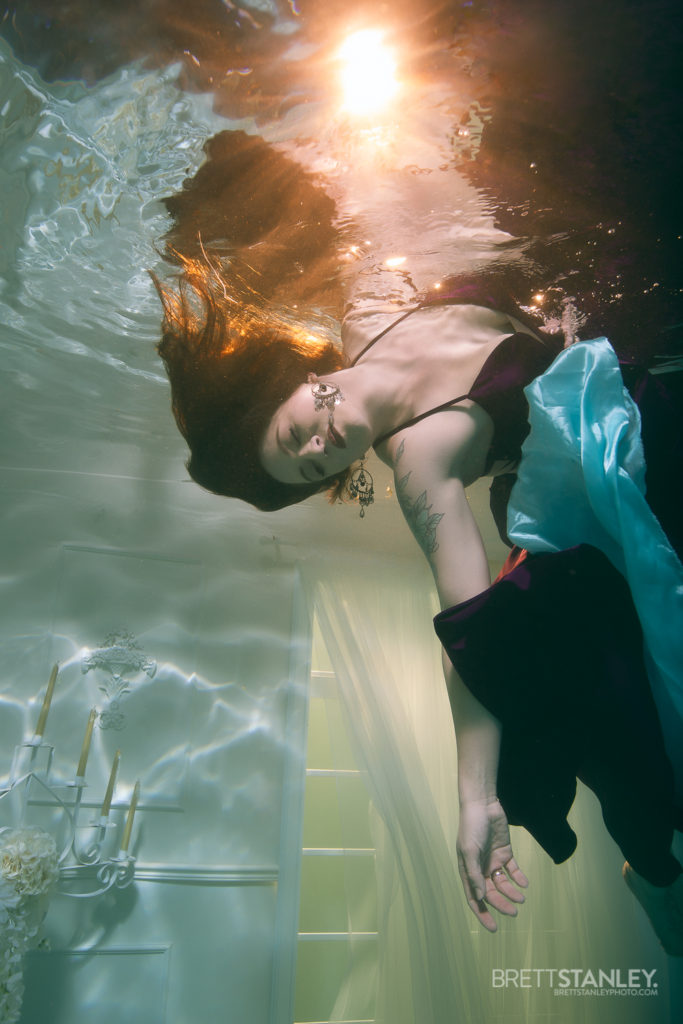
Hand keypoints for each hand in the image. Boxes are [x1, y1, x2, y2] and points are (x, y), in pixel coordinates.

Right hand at [457, 798, 528, 932]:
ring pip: (503, 883)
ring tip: (521, 898)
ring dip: (511, 893)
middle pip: (491, 893)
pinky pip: (513, 870)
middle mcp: (480, 868)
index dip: (482, 914)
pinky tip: (525, 884)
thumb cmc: (471, 826)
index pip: (474, 898)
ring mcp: (493, 860)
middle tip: (514, 912)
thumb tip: (480, 897)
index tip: (493, 929)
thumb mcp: (469, 850)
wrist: (483, 804)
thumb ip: (475, 874)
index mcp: (468, 870)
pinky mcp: (505, 852)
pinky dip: (519, 878)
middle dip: (501, 904)